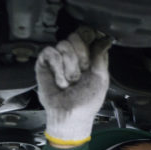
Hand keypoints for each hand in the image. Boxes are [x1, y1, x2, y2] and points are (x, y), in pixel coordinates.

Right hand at [35, 28, 111, 144]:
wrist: (70, 114)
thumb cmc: (87, 100)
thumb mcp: (101, 78)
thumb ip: (101, 56)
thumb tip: (106, 38)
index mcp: (88, 56)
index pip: (88, 35)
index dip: (89, 41)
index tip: (91, 56)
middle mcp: (73, 54)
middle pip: (75, 37)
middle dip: (81, 58)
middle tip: (80, 75)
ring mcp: (58, 57)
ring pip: (63, 45)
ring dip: (70, 68)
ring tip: (70, 82)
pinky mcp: (44, 62)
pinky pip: (50, 52)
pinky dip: (58, 69)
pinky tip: (60, 81)